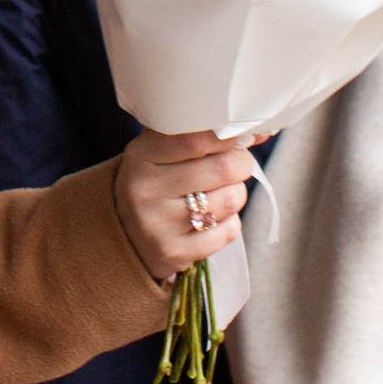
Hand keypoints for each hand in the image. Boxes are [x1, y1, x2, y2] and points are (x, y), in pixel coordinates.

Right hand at [112, 129, 255, 283]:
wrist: (125, 234)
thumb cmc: (155, 182)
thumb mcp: (157, 151)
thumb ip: (195, 134)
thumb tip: (257, 131)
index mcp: (141, 156)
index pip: (196, 138)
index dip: (231, 134)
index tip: (248, 134)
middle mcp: (146, 190)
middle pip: (223, 168)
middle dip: (242, 164)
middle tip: (238, 164)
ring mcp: (158, 225)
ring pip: (231, 199)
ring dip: (236, 193)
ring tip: (221, 192)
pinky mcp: (175, 252)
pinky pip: (228, 231)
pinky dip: (230, 222)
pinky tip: (213, 220)